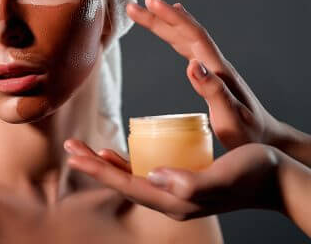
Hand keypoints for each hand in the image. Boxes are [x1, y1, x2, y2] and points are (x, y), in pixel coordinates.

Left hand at [63, 139, 282, 220]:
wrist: (276, 178)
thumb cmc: (254, 173)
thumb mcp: (224, 176)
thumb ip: (191, 182)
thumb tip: (155, 177)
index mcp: (175, 201)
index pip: (127, 185)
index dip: (99, 169)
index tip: (76, 153)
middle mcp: (170, 200)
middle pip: (122, 182)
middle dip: (94, 165)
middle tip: (70, 146)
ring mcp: (175, 192)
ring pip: (130, 178)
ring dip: (105, 164)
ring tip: (84, 149)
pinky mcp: (181, 181)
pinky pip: (145, 174)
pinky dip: (126, 164)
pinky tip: (116, 155)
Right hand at [125, 0, 281, 149]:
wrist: (268, 138)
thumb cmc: (248, 133)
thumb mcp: (230, 117)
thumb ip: (212, 91)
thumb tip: (190, 64)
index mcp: (218, 70)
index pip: (193, 36)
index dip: (171, 18)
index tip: (150, 3)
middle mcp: (215, 64)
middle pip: (185, 33)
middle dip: (159, 18)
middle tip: (132, 6)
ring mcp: (213, 69)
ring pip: (185, 39)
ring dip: (165, 23)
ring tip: (147, 9)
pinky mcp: (210, 76)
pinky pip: (188, 48)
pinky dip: (176, 35)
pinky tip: (174, 31)